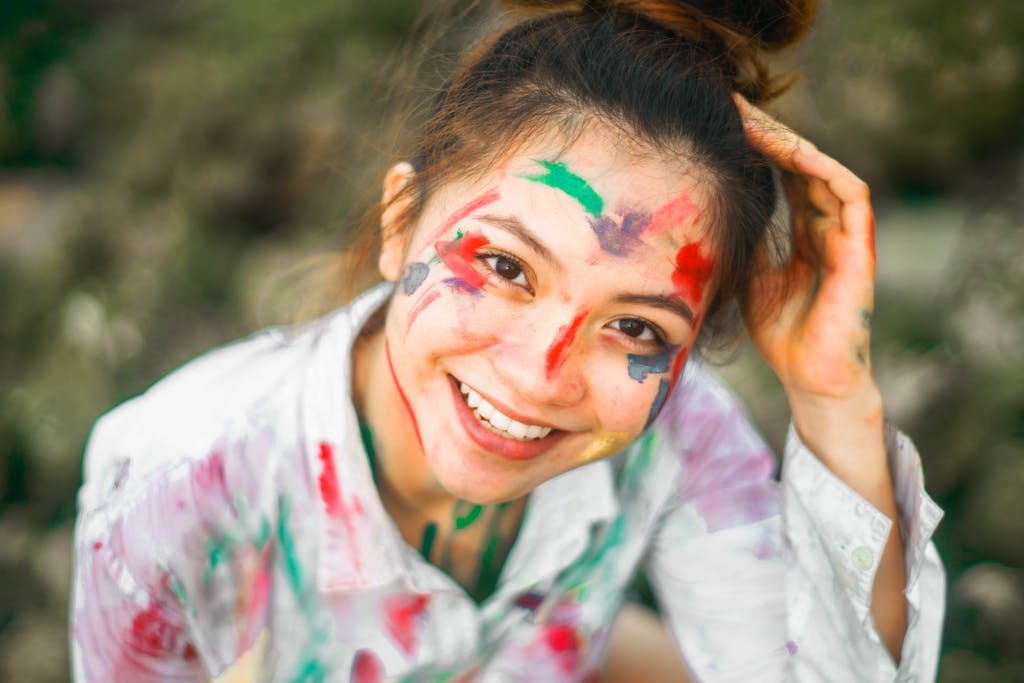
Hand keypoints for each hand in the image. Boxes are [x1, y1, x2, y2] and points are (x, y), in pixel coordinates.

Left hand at [734, 94, 878, 408]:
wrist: (810, 377)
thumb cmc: (782, 334)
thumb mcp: (750, 278)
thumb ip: (744, 243)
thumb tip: (711, 213)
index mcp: (805, 232)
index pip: (784, 176)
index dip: (758, 148)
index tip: (722, 124)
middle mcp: (827, 226)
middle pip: (802, 165)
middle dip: (769, 135)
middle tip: (734, 107)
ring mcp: (846, 234)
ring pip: (825, 171)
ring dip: (792, 145)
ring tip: (756, 124)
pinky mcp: (860, 248)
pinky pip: (850, 195)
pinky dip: (825, 170)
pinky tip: (796, 153)